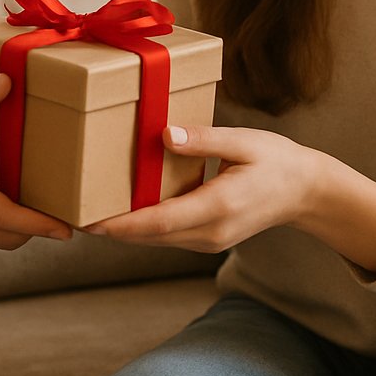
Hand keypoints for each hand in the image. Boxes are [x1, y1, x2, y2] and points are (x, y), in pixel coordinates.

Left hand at [84, 124, 318, 252]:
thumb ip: (203, 139)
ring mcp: (210, 239)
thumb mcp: (243, 141)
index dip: (122, 224)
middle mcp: (211, 231)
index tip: (89, 221)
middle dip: (110, 229)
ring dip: (123, 231)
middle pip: (150, 237)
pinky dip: (142, 227)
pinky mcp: (208, 238)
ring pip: (157, 239)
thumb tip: (163, 135)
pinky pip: (168, 236)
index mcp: (219, 205)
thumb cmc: (276, 159)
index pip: (160, 222)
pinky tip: (121, 212)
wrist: (306, 191)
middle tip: (70, 215)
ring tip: (85, 213)